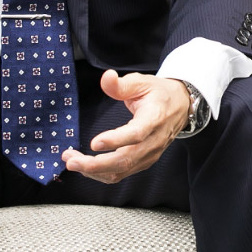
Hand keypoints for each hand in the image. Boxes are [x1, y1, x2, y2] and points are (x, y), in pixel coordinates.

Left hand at [62, 71, 190, 184]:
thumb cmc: (159, 94)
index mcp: (154, 118)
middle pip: (125, 159)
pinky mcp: (143, 162)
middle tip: (71, 160)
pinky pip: (121, 173)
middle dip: (96, 164)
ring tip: (71, 161)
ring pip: (121, 171)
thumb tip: (105, 78)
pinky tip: (85, 165)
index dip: (116, 140)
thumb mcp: (142, 82)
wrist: (180, 107)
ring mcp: (149, 155)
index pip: (136, 134)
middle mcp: (153, 141)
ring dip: (94, 171)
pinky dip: (100, 173)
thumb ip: (121, 84)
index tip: (94, 143)